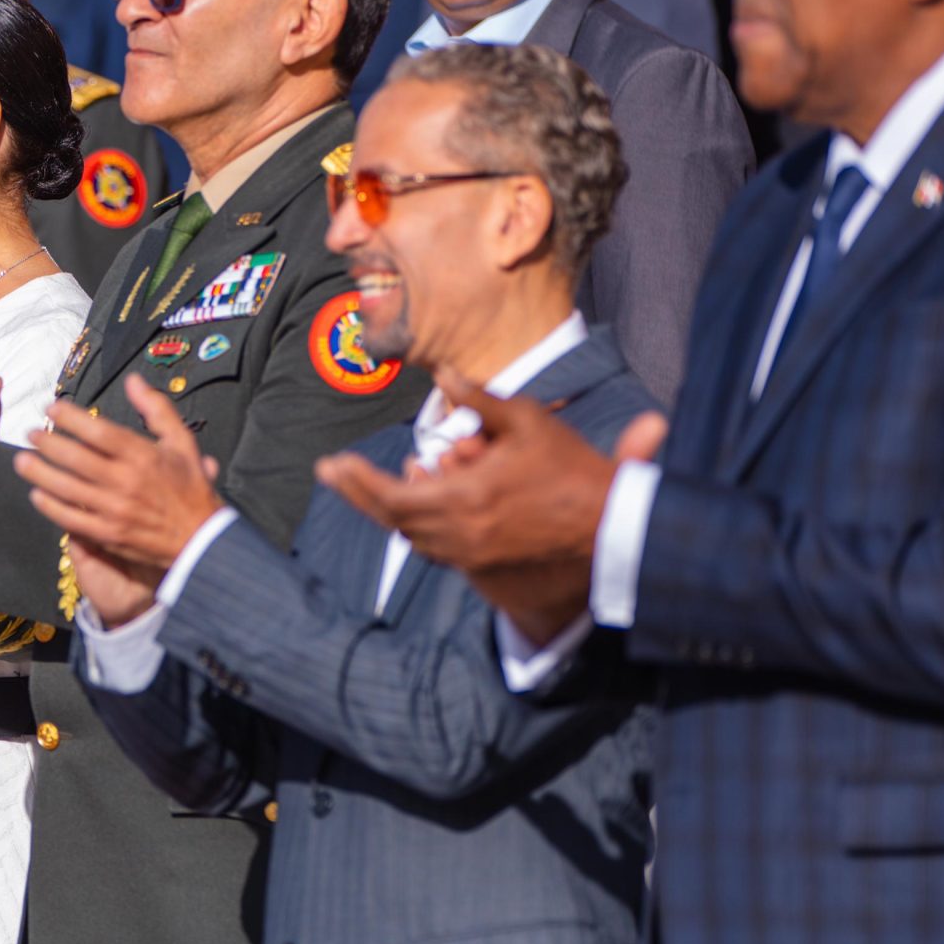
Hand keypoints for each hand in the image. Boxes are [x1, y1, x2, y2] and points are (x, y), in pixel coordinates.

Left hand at [16, 375, 223, 622]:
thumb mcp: (181, 442)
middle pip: (75, 458)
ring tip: (22, 461)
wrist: (202, 539)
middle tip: (30, 434)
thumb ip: (156, 408)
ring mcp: (114, 510)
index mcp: (142, 456)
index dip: (69, 418)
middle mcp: (125, 481)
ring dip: (40, 473)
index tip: (51, 409)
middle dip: (47, 443)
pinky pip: (71, 518)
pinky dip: (51, 507)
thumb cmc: (190, 488)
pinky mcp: (108, 534)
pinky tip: (37, 495)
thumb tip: (133, 380)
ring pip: (66, 488)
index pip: (97, 432)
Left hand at [315, 369, 666, 641]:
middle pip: (391, 518)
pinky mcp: (484, 567)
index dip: (357, 481)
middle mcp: (459, 535)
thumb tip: (442, 376)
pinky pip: (434, 548)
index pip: (391, 495)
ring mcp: (471, 555)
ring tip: (368, 483)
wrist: (611, 527)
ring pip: (411, 535)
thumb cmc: (572, 470)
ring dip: (388, 508)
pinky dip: (416, 525)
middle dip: (358, 492)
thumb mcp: (528, 422)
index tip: (332, 464)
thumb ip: (480, 400)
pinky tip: (413, 502)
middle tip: (333, 471)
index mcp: (464, 500)